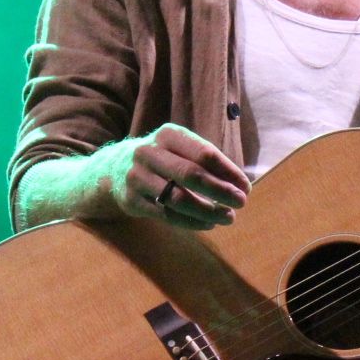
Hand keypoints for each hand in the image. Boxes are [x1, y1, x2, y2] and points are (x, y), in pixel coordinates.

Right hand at [100, 123, 249, 229]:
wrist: (114, 169)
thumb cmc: (162, 159)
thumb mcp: (179, 148)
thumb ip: (207, 162)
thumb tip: (241, 185)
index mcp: (168, 135)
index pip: (204, 153)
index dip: (228, 172)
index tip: (245, 187)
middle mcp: (149, 152)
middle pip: (192, 175)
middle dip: (221, 191)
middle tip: (241, 203)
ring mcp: (137, 177)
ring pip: (178, 199)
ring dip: (208, 211)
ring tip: (228, 218)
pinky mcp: (131, 200)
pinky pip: (166, 215)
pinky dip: (191, 222)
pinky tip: (208, 224)